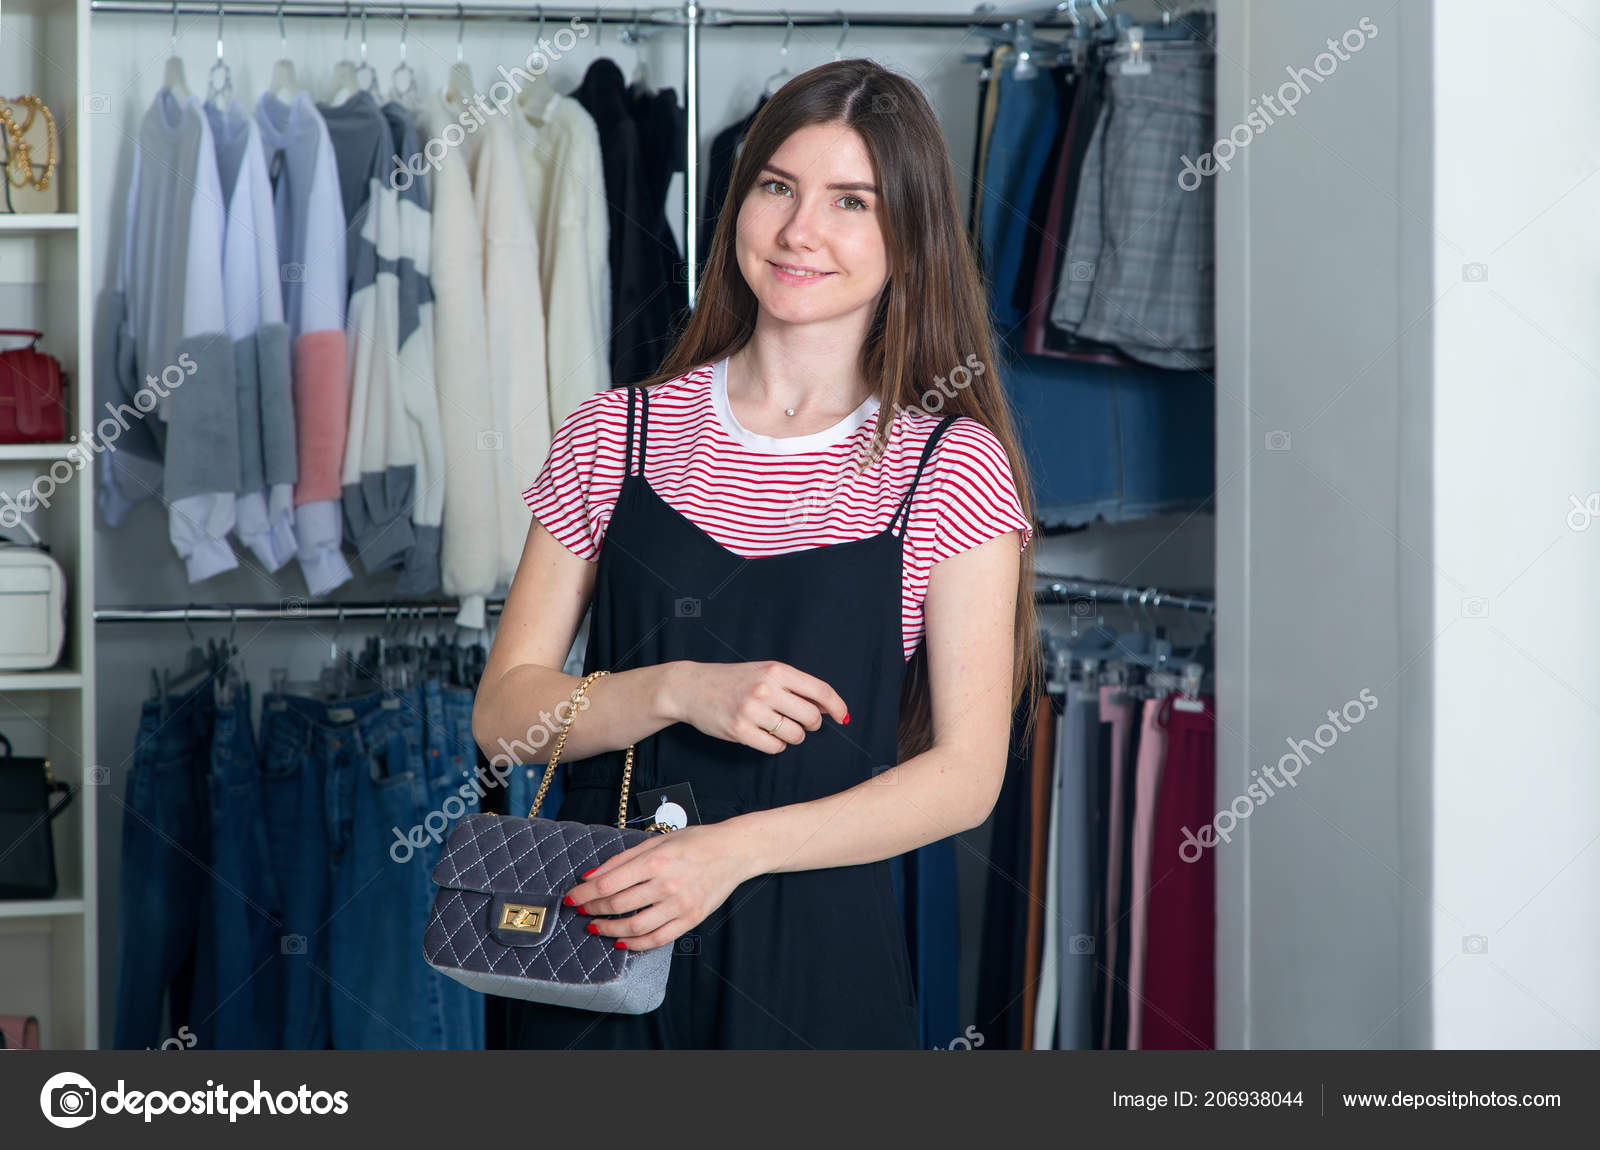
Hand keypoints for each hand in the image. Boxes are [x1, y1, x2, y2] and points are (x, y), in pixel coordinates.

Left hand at [562, 823, 754, 950]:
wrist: (733, 851)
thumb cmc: (694, 841)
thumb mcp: (656, 840)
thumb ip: (622, 859)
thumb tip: (590, 876)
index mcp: (655, 860)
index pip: (608, 884)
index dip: (585, 894)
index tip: (572, 898)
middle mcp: (666, 884)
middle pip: (617, 905)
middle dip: (592, 910)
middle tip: (581, 911)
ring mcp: (680, 904)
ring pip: (634, 927)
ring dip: (609, 930)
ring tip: (597, 927)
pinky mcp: (691, 919)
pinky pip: (657, 939)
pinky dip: (636, 944)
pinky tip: (622, 941)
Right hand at [668, 659, 848, 753]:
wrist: (692, 687)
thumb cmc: (733, 680)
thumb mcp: (765, 672)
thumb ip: (794, 685)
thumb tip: (827, 705)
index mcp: (776, 671)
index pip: (820, 690)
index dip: (836, 706)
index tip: (842, 717)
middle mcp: (766, 689)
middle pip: (811, 717)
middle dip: (812, 725)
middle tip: (802, 723)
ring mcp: (752, 710)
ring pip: (795, 735)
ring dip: (793, 736)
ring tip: (779, 728)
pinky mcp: (739, 730)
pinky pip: (774, 747)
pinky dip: (776, 745)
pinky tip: (766, 736)